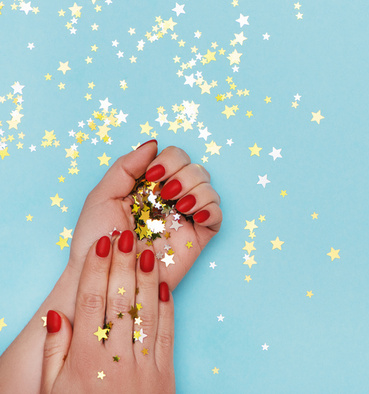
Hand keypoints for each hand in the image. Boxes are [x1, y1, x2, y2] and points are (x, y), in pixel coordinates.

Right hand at [41, 232, 175, 393]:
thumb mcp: (51, 391)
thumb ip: (54, 351)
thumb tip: (56, 312)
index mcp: (84, 361)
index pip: (92, 304)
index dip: (97, 271)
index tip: (101, 245)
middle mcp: (116, 359)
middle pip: (121, 301)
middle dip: (124, 264)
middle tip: (128, 235)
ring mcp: (144, 366)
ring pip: (147, 312)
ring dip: (148, 277)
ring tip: (149, 249)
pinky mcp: (166, 374)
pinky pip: (167, 334)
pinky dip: (166, 307)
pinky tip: (164, 284)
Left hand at [69, 141, 221, 293]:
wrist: (103, 278)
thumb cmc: (96, 242)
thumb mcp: (102, 196)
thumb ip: (125, 167)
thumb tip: (153, 144)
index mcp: (150, 185)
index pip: (174, 157)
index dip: (169, 159)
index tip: (153, 175)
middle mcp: (171, 198)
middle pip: (195, 169)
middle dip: (183, 174)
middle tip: (166, 192)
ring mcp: (186, 218)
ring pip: (209, 188)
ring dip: (197, 190)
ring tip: (179, 206)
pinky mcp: (197, 238)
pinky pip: (217, 216)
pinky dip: (211, 209)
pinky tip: (194, 215)